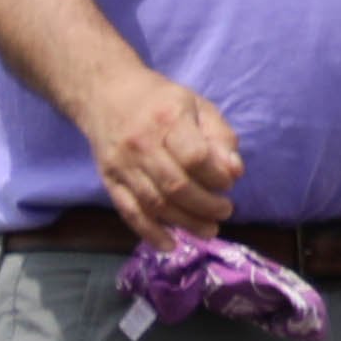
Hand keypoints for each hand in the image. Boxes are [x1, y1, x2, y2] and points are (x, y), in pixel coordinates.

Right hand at [81, 62, 239, 240]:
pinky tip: (170, 245)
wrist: (105, 95)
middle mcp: (141, 144)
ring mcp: (122, 165)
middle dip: (206, 206)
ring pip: (154, 203)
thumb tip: (234, 173)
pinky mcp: (109, 180)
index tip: (228, 183)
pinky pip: (129, 212)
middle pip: (175, 186)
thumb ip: (220, 137)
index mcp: (167, 120)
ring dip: (185, 223)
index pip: (194, 157)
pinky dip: (150, 233)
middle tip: (225, 211)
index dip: (216, 176)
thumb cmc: (161, 100)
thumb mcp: (198, 106)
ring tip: (209, 230)